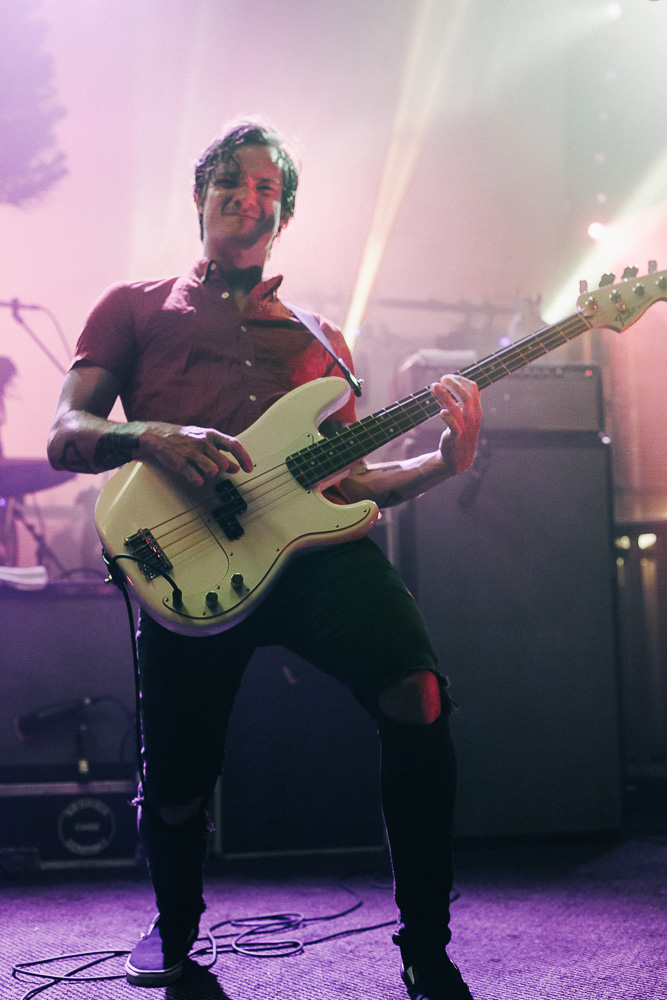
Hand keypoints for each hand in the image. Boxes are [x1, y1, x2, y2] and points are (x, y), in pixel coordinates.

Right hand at [138, 422, 253, 486]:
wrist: (157, 435)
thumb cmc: (185, 438)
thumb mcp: (206, 442)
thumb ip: (222, 454)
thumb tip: (237, 467)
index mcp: (212, 435)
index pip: (234, 445)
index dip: (244, 458)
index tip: (249, 469)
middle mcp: (203, 442)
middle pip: (223, 462)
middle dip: (223, 470)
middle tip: (217, 470)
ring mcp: (191, 452)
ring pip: (212, 470)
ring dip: (212, 474)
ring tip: (206, 472)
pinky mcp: (180, 462)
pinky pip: (195, 476)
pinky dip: (198, 480)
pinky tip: (198, 480)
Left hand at [431, 375, 481, 475]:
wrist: (457, 460)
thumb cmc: (461, 435)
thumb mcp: (469, 418)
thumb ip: (470, 403)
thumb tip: (475, 387)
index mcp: (476, 411)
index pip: (474, 389)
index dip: (461, 380)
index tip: (448, 377)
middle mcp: (473, 418)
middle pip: (467, 396)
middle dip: (454, 385)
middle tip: (442, 378)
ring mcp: (466, 428)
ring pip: (457, 409)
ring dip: (445, 396)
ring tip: (434, 386)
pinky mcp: (456, 438)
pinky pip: (453, 426)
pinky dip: (448, 418)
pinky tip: (441, 412)